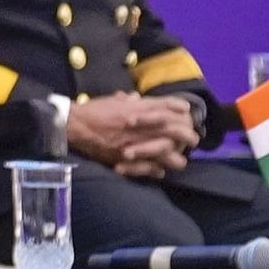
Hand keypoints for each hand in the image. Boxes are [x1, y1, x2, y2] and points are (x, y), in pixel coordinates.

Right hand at [63, 93, 195, 178]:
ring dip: (177, 157)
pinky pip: (154, 168)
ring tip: (178, 157)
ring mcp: (139, 144)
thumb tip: (136, 98)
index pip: (167, 106)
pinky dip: (159, 170)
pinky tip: (160, 169)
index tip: (187, 111)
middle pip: (177, 130)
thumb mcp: (112, 101)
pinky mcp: (131, 160)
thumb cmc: (93, 111)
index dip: (180, 108)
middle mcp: (143, 126)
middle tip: (192, 138)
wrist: (76, 127)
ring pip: (171, 154)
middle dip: (189, 135)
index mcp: (139, 109)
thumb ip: (127, 101)